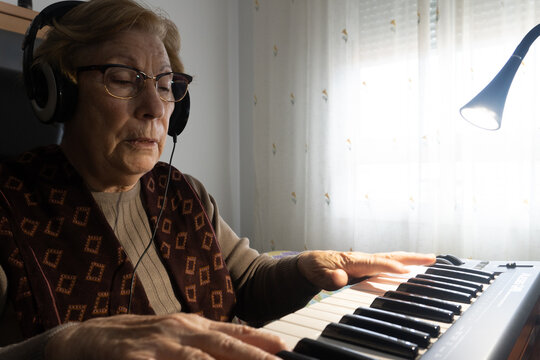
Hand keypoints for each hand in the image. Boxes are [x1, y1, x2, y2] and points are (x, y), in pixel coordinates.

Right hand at [45, 313, 285, 359]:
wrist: (89, 337)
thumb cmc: (141, 339)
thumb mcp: (177, 335)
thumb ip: (207, 342)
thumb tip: (243, 344)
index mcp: (191, 325)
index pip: (232, 332)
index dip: (259, 340)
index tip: (285, 348)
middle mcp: (179, 330)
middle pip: (222, 344)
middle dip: (253, 356)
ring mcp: (157, 345)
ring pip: (196, 358)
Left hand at [297, 251, 435, 289]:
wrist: (310, 263)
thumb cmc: (315, 268)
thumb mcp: (318, 275)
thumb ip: (329, 278)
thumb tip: (339, 277)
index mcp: (354, 261)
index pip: (376, 263)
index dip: (390, 268)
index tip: (405, 272)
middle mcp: (363, 259)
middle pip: (391, 256)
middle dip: (411, 258)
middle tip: (432, 258)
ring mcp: (367, 261)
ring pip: (392, 258)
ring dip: (411, 259)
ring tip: (430, 260)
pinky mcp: (367, 266)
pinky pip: (388, 264)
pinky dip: (402, 264)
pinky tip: (412, 269)